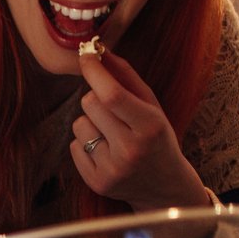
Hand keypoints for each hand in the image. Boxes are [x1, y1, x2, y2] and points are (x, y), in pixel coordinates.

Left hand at [69, 51, 213, 211]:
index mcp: (150, 127)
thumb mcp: (152, 106)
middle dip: (97, 99)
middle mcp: (131, 150)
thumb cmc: (157, 137)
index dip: (95, 71)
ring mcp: (112, 169)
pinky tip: (107, 153)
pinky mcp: (97, 182)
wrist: (165, 187)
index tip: (86, 55)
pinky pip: (74, 147)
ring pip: (79, 124)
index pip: (112, 95)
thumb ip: (126, 77)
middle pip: (90, 104)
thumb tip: (99, 50)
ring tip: (112, 136)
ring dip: (91, 123)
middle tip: (114, 111)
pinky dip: (86, 145)